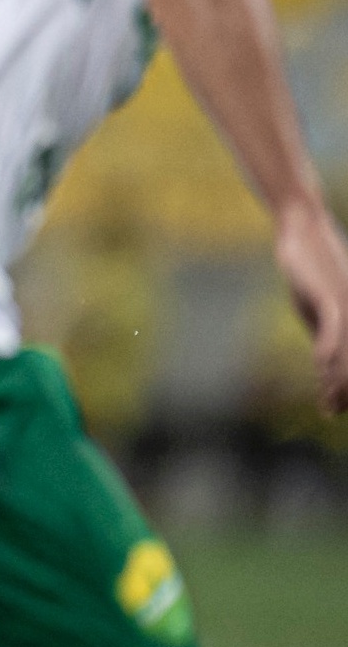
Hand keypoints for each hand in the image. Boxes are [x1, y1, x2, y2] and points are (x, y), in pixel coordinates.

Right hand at [273, 196, 347, 412]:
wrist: (302, 233)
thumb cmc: (309, 273)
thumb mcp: (315, 311)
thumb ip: (324, 338)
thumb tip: (324, 369)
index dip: (342, 386)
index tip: (333, 411)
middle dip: (344, 389)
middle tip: (331, 413)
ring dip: (338, 378)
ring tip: (330, 401)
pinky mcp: (333, 296)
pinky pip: (334, 326)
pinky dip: (329, 347)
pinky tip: (321, 362)